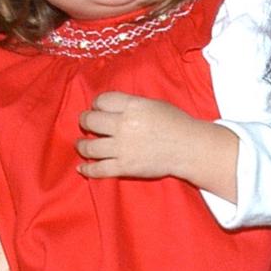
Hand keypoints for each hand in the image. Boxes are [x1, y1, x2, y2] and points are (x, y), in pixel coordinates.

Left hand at [77, 93, 238, 199]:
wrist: (189, 148)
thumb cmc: (175, 123)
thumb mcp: (153, 104)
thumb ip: (130, 104)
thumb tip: (110, 107)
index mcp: (132, 106)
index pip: (101, 100)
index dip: (97, 104)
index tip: (98, 109)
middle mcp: (123, 125)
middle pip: (90, 121)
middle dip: (85, 121)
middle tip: (86, 123)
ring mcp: (122, 148)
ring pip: (89, 147)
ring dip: (81, 145)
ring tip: (81, 145)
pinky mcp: (125, 167)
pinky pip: (99, 170)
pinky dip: (87, 170)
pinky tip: (82, 168)